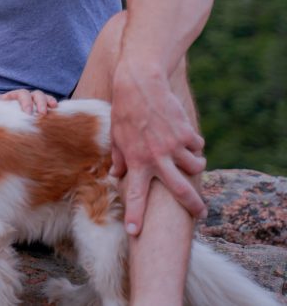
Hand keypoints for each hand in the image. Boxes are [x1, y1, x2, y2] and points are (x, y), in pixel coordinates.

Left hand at [0, 88, 57, 114]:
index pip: (22, 95)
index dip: (26, 102)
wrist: (3, 120)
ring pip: (44, 97)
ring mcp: (36, 101)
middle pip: (36, 94)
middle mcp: (27, 97)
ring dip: (49, 101)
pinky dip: (54, 106)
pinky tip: (58, 111)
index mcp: (15, 96)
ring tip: (53, 108)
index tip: (28, 113)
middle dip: (40, 103)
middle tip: (42, 113)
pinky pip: (50, 105)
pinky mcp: (42, 108)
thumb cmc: (0, 114)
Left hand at [109, 73, 206, 235]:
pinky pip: (197, 147)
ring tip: (191, 163)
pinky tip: (187, 139)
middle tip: (200, 213)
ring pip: (195, 168)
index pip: (135, 194)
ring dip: (195, 168)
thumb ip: (119, 158)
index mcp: (136, 160)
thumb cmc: (125, 111)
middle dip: (193, 206)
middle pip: (180, 191)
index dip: (135, 214)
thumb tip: (117, 176)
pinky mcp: (186, 133)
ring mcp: (173, 146)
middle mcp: (156, 157)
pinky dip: (195, 146)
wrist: (141, 84)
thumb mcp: (116, 136)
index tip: (135, 232)